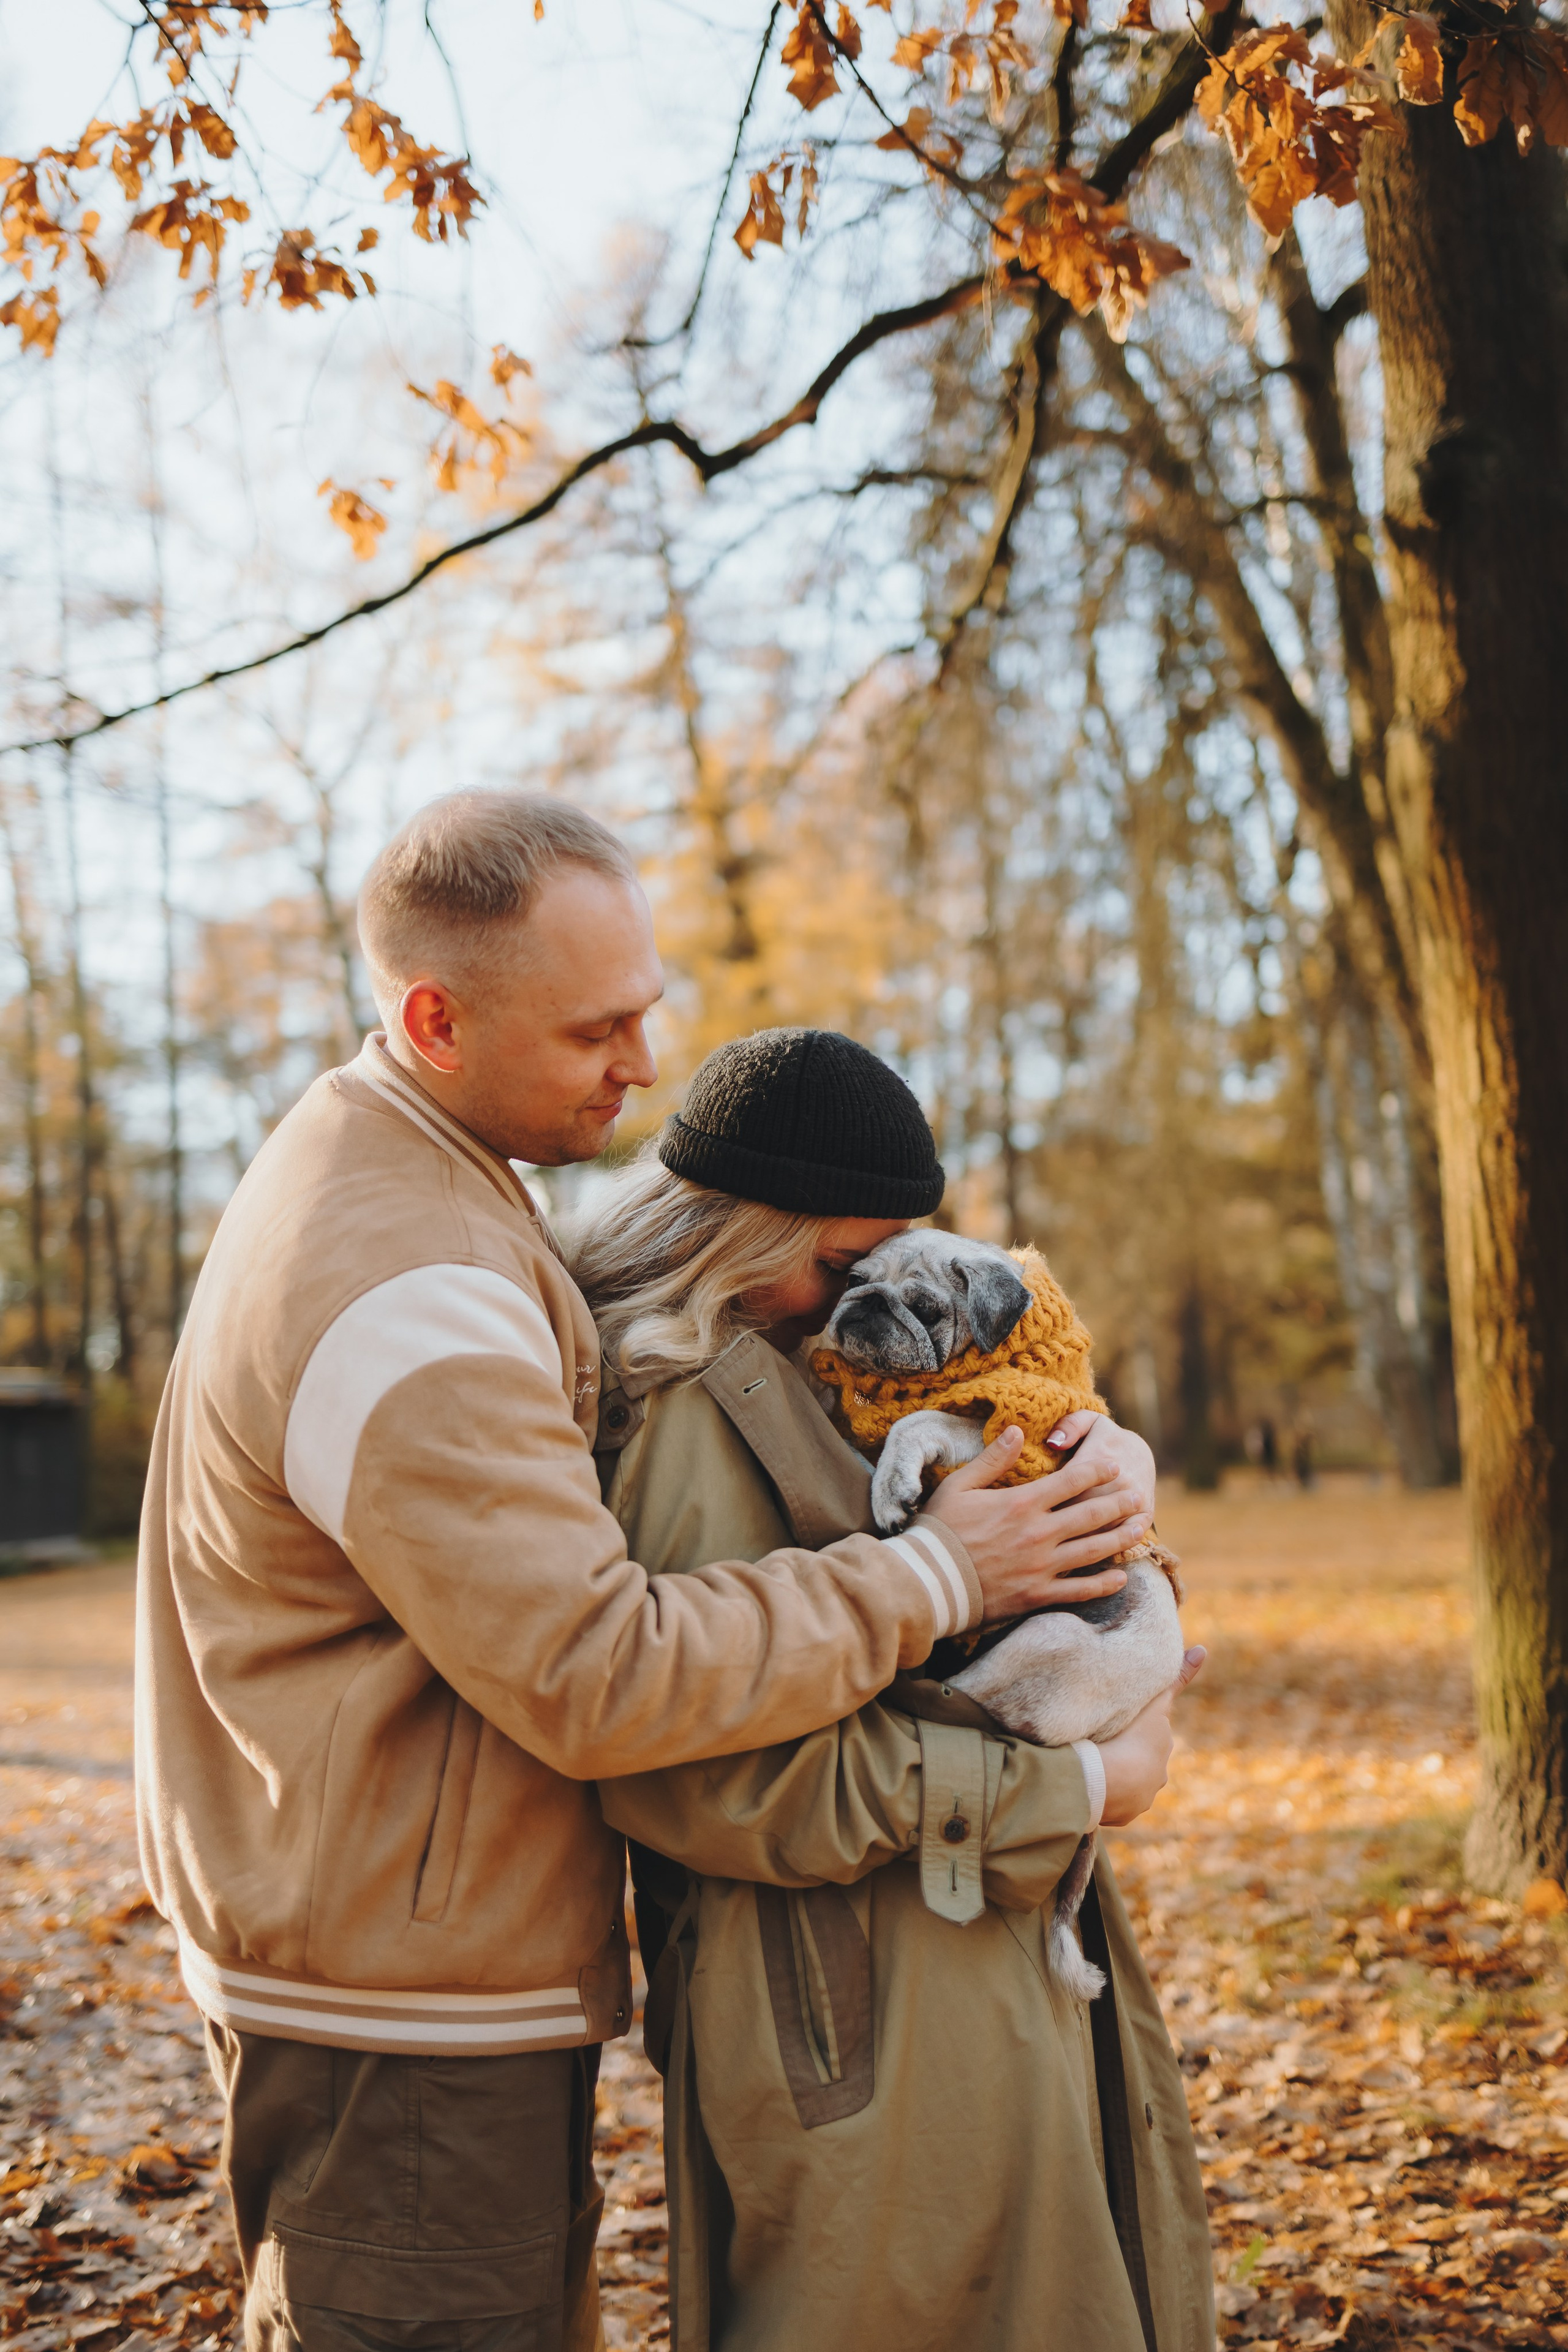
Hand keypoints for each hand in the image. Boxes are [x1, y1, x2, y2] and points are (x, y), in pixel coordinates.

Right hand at [926, 1425, 1154, 1623]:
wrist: (929, 1583)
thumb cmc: (939, 1531)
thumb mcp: (959, 1486)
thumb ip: (992, 1459)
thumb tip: (1015, 1430)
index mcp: (1022, 1504)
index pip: (1071, 1481)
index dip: (1097, 1471)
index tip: (1115, 1466)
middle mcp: (1039, 1533)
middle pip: (1091, 1515)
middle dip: (1119, 1503)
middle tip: (1139, 1496)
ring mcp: (1041, 1567)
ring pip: (1093, 1550)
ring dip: (1121, 1537)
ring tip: (1141, 1528)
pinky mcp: (1037, 1595)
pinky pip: (1079, 1590)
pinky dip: (1103, 1584)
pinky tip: (1121, 1577)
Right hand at [1098, 1647, 1205, 1825]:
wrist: (1109, 1779)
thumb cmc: (1129, 1735)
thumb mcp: (1154, 1701)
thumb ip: (1179, 1677)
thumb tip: (1204, 1649)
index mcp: (1161, 1745)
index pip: (1154, 1732)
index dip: (1141, 1728)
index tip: (1129, 1729)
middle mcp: (1158, 1774)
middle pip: (1141, 1757)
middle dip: (1127, 1750)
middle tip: (1104, 1740)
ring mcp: (1142, 1797)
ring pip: (1128, 1781)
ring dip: (1116, 1773)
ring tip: (1093, 1763)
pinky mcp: (1126, 1815)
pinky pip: (1115, 1801)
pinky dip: (1107, 1793)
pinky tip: (1091, 1784)